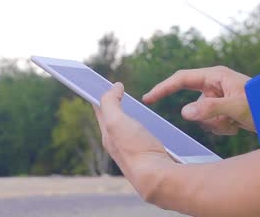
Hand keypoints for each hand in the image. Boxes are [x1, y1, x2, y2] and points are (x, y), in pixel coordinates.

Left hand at [94, 82, 175, 203]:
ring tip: (140, 104)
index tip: (101, 81)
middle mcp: (119, 144)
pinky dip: (150, 127)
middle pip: (116, 118)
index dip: (101, 94)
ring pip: (132, 127)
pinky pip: (148, 136)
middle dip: (117, 104)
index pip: (100, 109)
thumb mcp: (116, 121)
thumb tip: (114, 87)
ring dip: (135, 116)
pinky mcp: (151, 154)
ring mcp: (136, 150)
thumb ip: (110, 102)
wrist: (159, 178)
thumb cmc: (137, 150)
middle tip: (121, 89)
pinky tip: (158, 123)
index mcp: (108, 135)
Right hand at [144, 66, 253, 135]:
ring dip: (217, 124)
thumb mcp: (237, 107)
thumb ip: (210, 109)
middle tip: (227, 121)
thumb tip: (184, 113)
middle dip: (207, 117)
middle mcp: (215, 85)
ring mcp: (218, 97)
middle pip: (194, 103)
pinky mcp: (222, 109)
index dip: (163, 88)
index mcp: (215, 76)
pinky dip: (222, 128)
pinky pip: (211, 123)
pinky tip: (238, 126)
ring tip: (237, 123)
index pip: (182, 79)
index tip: (148, 99)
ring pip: (202, 116)